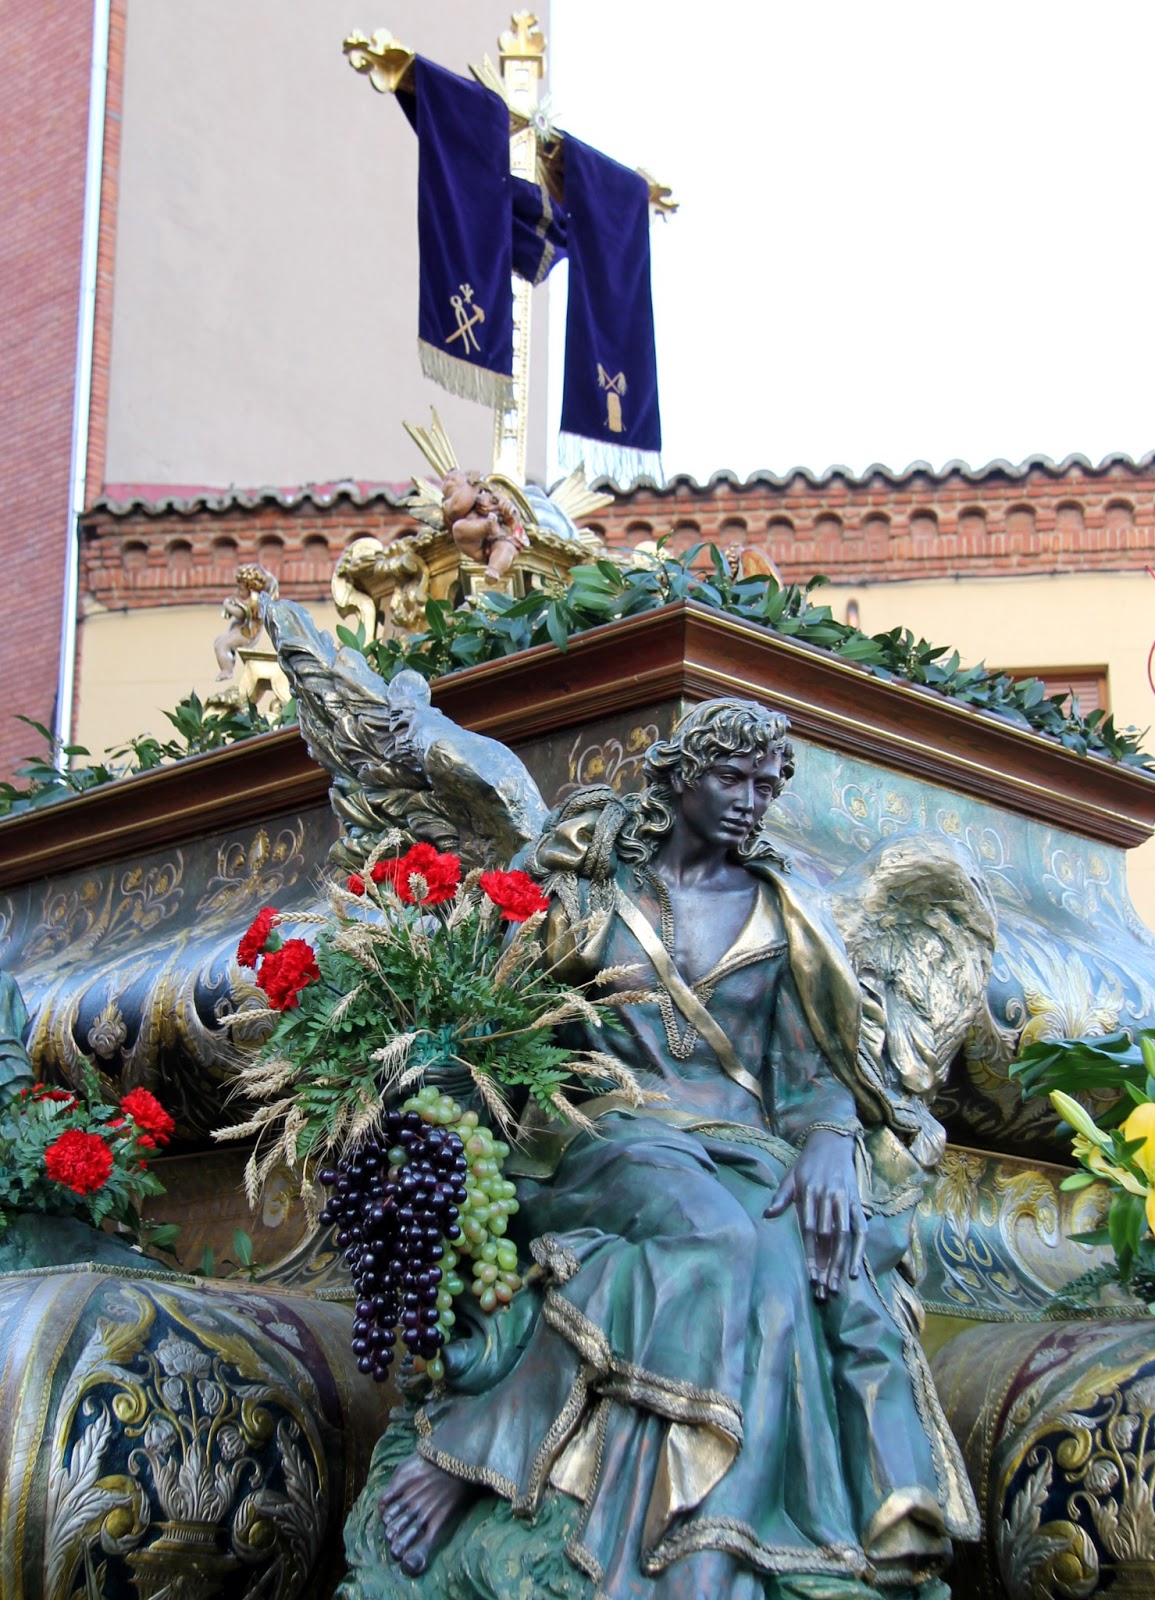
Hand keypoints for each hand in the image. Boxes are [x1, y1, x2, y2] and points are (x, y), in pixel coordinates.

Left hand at [764, 1129, 866, 1300]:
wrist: (832, 1141)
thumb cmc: (807, 1162)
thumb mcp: (791, 1176)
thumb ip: (781, 1197)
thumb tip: (767, 1214)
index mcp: (809, 1193)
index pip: (808, 1230)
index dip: (810, 1255)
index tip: (810, 1277)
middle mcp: (827, 1198)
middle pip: (827, 1239)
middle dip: (825, 1267)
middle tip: (823, 1291)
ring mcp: (843, 1200)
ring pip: (843, 1237)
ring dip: (840, 1264)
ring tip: (835, 1287)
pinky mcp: (856, 1202)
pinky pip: (860, 1230)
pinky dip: (858, 1251)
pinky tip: (854, 1270)